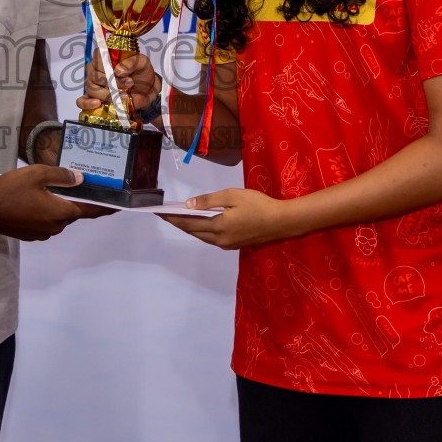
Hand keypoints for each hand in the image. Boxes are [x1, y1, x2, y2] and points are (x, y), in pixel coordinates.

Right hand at [0, 164, 108, 239]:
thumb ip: (62, 176)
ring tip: (52, 188)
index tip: (119, 205)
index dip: (106, 208)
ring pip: (58, 217)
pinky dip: (47, 211)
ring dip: (59, 204)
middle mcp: (54, 227)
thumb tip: (80, 179)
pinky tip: (36, 198)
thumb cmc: (8, 189)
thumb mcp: (38, 174)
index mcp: (60, 213)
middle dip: (76, 200)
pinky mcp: (30, 234)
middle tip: (79, 184)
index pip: (90, 211)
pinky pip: (45, 221)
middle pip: (73, 212)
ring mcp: (41, 233)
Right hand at [76, 52, 158, 116]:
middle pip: (94, 74)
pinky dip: (87, 103)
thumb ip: (132, 62)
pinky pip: (81, 101)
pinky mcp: (94, 98)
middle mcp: (96, 70)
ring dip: (106, 93)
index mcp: (106, 57)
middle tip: (128, 83)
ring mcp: (93, 84)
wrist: (146, 92)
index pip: (97, 55)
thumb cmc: (141, 74)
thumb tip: (118, 70)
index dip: (106, 64)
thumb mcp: (142, 63)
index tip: (119, 72)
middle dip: (111, 81)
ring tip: (123, 96)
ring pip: (90, 88)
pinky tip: (98, 103)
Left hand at [158, 188, 297, 249]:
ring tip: (180, 216)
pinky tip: (201, 222)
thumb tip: (188, 204)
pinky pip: (213, 238)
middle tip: (166, 213)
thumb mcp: (232, 196)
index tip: (158, 212)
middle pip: (194, 231)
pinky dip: (203, 230)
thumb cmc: (258, 204)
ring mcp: (228, 244)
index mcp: (218, 227)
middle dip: (179, 222)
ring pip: (203, 236)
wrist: (282, 222)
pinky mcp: (235, 245)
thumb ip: (209, 200)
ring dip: (191, 227)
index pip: (188, 223)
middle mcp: (220, 240)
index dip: (172, 218)